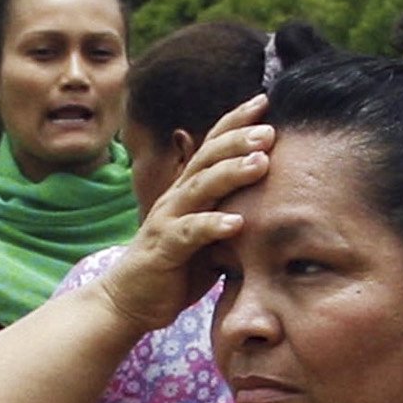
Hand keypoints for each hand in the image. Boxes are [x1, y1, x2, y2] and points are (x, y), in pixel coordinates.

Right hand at [98, 94, 269, 333]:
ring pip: (200, 188)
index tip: (264, 102)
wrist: (131, 301)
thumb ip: (231, 214)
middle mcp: (177, 198)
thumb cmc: (176, 268)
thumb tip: (271, 204)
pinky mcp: (164, 249)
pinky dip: (212, 226)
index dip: (235, 123)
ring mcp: (168, 221)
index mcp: (189, 192)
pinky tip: (237, 223)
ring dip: (231, 173)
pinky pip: (190, 234)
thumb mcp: (209, 236)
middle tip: (270, 128)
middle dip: (238, 140)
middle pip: (207, 158)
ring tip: (261, 162)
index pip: (212, 147)